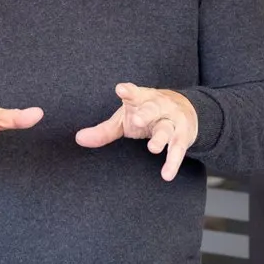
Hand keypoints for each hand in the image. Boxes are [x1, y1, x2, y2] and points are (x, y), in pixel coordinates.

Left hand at [74, 83, 199, 181]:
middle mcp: (159, 107)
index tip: (121, 89)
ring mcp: (172, 121)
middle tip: (137, 120)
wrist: (185, 109)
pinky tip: (167, 175)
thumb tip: (78, 139)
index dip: (128, 91)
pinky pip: (177, 149)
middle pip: (153, 109)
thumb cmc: (147, 114)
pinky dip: (173, 162)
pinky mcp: (182, 136)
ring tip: (152, 148)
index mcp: (142, 99)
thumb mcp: (125, 120)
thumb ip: (104, 131)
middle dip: (146, 114)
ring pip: (166, 129)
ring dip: (160, 139)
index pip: (134, 94)